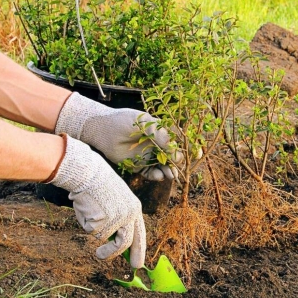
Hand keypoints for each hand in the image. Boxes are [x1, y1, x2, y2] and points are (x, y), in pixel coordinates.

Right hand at [48, 134, 145, 267]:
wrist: (89, 172)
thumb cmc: (99, 185)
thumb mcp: (116, 201)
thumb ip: (119, 219)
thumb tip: (114, 242)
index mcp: (135, 209)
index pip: (140, 234)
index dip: (139, 250)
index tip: (137, 263)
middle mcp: (129, 215)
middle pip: (125, 243)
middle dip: (114, 254)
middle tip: (101, 258)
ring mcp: (116, 219)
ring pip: (104, 238)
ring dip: (96, 235)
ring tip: (91, 220)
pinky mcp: (102, 221)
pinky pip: (91, 230)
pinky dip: (86, 222)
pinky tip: (86, 208)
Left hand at [54, 92, 181, 180]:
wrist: (102, 129)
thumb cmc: (124, 121)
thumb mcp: (145, 124)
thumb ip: (162, 136)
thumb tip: (176, 152)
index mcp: (161, 131)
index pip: (178, 141)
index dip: (187, 148)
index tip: (196, 155)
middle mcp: (156, 144)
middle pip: (173, 156)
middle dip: (178, 163)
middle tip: (179, 168)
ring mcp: (148, 155)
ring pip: (164, 166)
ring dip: (169, 171)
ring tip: (171, 175)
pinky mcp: (138, 166)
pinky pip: (151, 173)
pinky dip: (157, 175)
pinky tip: (159, 175)